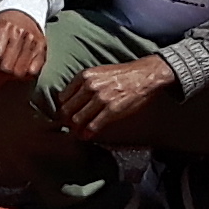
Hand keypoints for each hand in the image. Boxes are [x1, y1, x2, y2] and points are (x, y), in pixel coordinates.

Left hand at [0, 8, 49, 90]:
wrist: (22, 13)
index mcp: (3, 28)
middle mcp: (20, 34)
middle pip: (7, 67)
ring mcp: (33, 41)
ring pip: (20, 72)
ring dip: (9, 80)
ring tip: (2, 77)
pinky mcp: (42, 48)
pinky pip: (33, 72)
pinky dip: (23, 77)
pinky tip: (15, 74)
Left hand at [54, 55, 179, 142]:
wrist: (145, 75)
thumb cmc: (122, 75)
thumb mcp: (99, 72)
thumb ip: (84, 83)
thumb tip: (72, 99)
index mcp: (84, 76)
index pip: (62, 97)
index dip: (63, 109)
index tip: (65, 116)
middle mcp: (90, 86)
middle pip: (67, 110)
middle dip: (66, 121)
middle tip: (69, 127)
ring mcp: (100, 98)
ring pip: (77, 119)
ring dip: (75, 129)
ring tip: (77, 133)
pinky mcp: (112, 110)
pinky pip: (93, 125)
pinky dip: (88, 133)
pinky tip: (87, 136)